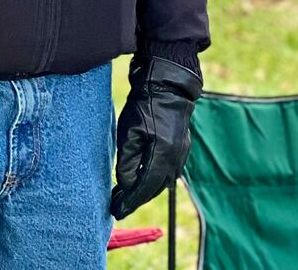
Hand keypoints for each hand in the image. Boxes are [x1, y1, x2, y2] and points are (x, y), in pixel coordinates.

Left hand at [110, 55, 202, 218]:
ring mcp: (180, 154)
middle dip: (136, 199)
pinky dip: (153, 179)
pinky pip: (167, 172)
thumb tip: (125, 183)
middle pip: (154, 188)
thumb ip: (127, 160)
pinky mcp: (180, 147)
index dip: (129, 201)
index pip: (144, 187)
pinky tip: (142, 180)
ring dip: (145, 190)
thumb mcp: (129, 131)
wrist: (168, 85)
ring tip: (126, 197)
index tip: (116, 210)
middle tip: (118, 207)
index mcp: (162, 156)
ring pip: (162, 181)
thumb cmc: (145, 104)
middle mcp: (175, 159)